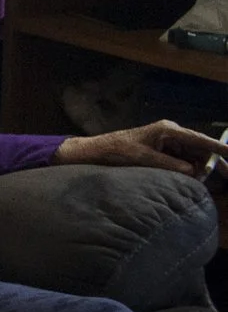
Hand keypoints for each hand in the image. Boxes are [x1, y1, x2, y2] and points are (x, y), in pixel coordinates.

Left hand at [55, 120, 217, 177]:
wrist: (97, 151)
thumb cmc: (118, 151)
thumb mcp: (144, 159)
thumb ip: (170, 165)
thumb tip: (194, 172)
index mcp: (168, 130)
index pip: (200, 139)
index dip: (218, 148)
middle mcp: (171, 133)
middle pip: (200, 148)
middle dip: (210, 162)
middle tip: (220, 176)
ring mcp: (168, 142)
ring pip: (193, 155)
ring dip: (198, 168)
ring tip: (199, 181)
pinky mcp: (163, 150)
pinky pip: (183, 160)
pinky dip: (188, 169)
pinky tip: (189, 179)